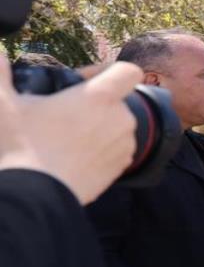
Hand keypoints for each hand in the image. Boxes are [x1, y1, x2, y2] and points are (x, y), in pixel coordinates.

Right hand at [0, 60, 141, 204]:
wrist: (34, 194)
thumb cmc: (21, 145)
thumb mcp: (2, 104)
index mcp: (99, 98)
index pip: (128, 71)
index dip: (109, 72)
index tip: (84, 81)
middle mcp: (120, 119)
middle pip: (118, 101)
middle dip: (95, 104)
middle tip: (64, 113)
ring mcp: (123, 145)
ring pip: (117, 126)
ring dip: (99, 127)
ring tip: (66, 136)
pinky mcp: (121, 168)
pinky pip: (116, 150)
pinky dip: (101, 149)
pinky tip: (74, 155)